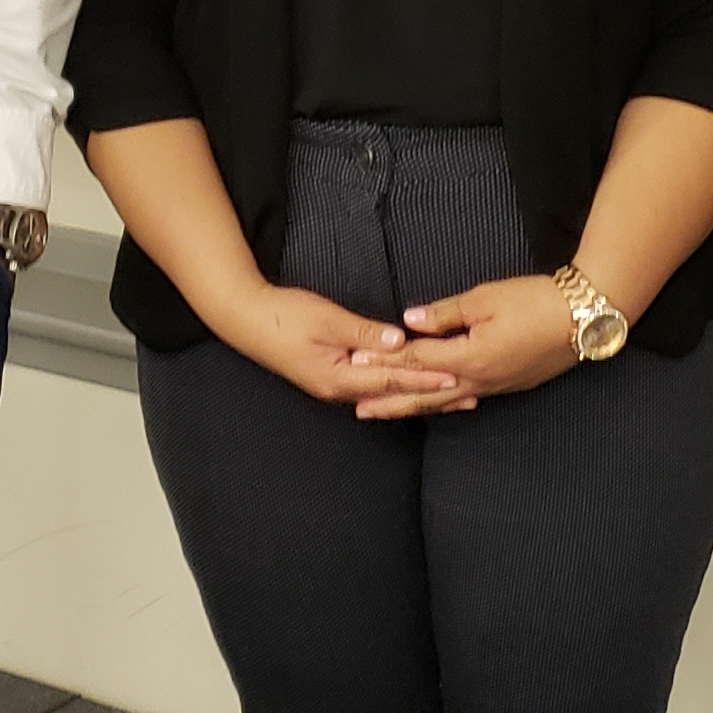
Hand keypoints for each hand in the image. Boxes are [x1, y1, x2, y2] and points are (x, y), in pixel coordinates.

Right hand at [211, 281, 465, 410]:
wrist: (246, 320)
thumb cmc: (284, 316)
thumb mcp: (327, 320)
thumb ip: (364, 333)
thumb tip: (399, 342)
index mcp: (338, 378)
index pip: (391, 381)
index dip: (425, 378)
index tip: (455, 377)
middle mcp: (338, 390)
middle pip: (391, 395)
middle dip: (429, 394)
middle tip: (466, 396)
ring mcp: (332, 386)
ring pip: (382, 393)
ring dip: (416, 392)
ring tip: (449, 395)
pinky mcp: (329, 377)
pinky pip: (370, 387)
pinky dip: (394, 385)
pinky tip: (409, 386)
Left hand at [371, 275, 581, 419]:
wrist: (584, 317)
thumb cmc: (535, 301)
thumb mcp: (484, 299)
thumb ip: (443, 313)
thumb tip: (408, 322)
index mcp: (469, 359)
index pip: (416, 361)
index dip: (383, 361)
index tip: (355, 363)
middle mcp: (479, 381)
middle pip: (425, 394)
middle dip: (390, 401)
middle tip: (359, 410)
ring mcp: (496, 387)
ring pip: (445, 402)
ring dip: (413, 406)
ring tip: (386, 413)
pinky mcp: (509, 385)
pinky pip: (466, 398)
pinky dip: (443, 403)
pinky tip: (435, 405)